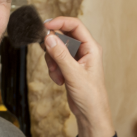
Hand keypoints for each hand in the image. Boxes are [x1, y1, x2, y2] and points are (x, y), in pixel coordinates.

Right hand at [42, 17, 114, 136]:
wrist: (90, 114)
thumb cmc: (90, 96)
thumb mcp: (73, 74)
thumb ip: (61, 55)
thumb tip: (49, 38)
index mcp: (91, 47)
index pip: (75, 26)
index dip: (60, 22)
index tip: (45, 27)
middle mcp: (84, 50)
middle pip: (63, 37)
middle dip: (53, 49)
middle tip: (50, 59)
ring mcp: (76, 59)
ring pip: (56, 49)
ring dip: (52, 62)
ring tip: (58, 76)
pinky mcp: (69, 67)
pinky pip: (55, 61)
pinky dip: (53, 69)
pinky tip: (59, 81)